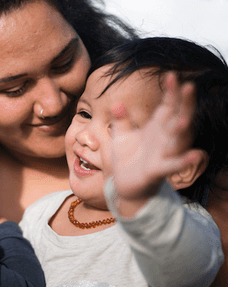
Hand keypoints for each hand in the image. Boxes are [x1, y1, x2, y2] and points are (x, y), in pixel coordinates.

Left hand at [106, 73, 199, 214]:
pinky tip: (195, 155)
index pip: (168, 106)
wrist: (124, 185)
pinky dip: (183, 161)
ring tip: (186, 118)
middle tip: (189, 86)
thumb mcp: (120, 137)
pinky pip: (172, 165)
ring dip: (183, 130)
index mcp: (156, 128)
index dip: (171, 92)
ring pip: (178, 141)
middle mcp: (164, 139)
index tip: (171, 75)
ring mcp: (163, 154)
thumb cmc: (127, 159)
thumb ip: (121, 120)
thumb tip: (116, 102)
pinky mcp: (157, 170)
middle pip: (179, 118)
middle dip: (185, 104)